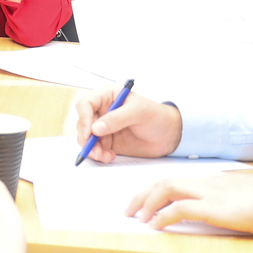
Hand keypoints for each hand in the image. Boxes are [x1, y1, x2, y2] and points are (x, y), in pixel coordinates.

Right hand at [66, 87, 181, 162]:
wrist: (169, 135)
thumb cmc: (156, 116)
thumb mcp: (138, 112)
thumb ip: (117, 118)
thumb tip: (96, 128)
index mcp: (108, 96)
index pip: (86, 104)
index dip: (84, 118)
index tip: (90, 133)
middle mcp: (102, 111)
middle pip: (83, 123)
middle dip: (86, 138)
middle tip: (94, 150)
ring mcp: (104, 127)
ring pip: (86, 138)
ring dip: (91, 149)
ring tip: (103, 156)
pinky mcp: (108, 142)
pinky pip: (95, 148)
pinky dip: (99, 155)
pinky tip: (109, 156)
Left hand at [126, 172, 252, 234]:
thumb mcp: (242, 198)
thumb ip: (226, 200)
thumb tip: (217, 209)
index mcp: (213, 181)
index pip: (176, 180)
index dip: (155, 189)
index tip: (144, 200)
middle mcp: (207, 183)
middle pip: (165, 181)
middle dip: (142, 194)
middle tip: (129, 209)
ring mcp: (209, 193)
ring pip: (167, 190)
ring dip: (147, 203)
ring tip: (136, 217)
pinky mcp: (214, 208)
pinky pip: (180, 209)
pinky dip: (163, 216)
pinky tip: (154, 225)